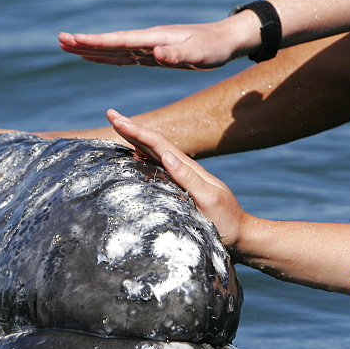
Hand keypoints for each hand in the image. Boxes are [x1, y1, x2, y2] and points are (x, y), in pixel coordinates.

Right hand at [59, 17, 251, 70]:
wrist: (226, 40)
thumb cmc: (214, 47)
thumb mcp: (199, 54)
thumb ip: (178, 55)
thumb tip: (156, 55)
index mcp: (154, 39)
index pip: (119, 41)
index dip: (95, 42)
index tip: (73, 40)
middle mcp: (147, 41)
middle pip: (110, 42)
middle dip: (84, 43)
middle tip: (59, 40)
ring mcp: (148, 47)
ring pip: (114, 49)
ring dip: (91, 48)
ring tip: (68, 46)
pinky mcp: (152, 54)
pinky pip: (124, 56)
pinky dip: (107, 56)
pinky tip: (95, 56)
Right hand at [105, 109, 247, 253]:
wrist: (239, 234)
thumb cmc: (225, 220)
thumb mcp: (209, 199)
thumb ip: (188, 178)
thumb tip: (166, 156)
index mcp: (187, 168)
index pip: (158, 143)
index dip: (136, 130)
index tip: (116, 119)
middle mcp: (182, 168)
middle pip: (153, 142)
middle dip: (132, 128)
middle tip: (110, 114)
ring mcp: (181, 177)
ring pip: (154, 151)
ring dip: (135, 139)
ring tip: (118, 128)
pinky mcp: (179, 187)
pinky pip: (156, 166)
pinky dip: (142, 155)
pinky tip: (134, 155)